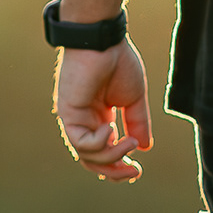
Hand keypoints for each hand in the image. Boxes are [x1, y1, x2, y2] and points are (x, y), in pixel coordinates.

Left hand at [53, 39, 152, 181]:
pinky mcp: (68, 114)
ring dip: (112, 155)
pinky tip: (111, 129)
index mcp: (99, 118)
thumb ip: (137, 122)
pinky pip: (81, 142)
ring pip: (87, 156)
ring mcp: (74, 119)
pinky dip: (99, 143)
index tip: (138, 169)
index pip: (103, 152)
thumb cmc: (118, 61)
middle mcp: (84, 122)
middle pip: (93, 161)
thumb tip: (143, 147)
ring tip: (129, 142)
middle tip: (135, 172)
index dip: (119, 165)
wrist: (104, 40)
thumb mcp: (134, 98)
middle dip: (115, 171)